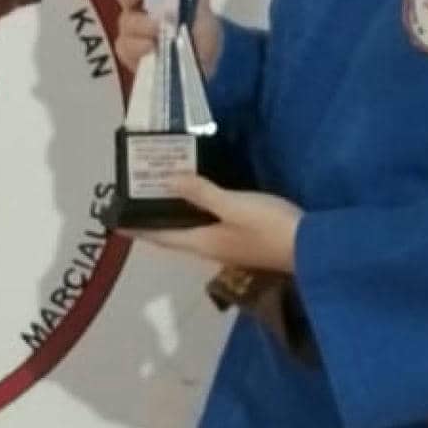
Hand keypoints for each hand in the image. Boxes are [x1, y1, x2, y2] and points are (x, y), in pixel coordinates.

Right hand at [101, 0, 227, 78]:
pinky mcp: (131, 53)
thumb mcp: (204, 1)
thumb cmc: (199, 28)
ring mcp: (133, 29)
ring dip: (142, 24)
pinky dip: (139, 47)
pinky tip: (151, 49)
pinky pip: (126, 47)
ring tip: (159, 30)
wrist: (204, 67)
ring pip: (126, 21)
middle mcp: (139, 4)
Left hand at [130, 175, 302, 273]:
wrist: (311, 247)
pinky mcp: (241, 238)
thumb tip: (168, 180)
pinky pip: (207, 225)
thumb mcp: (234, 205)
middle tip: (137, 198)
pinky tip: (198, 198)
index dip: (138, 230)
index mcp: (202, 242)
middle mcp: (209, 247)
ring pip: (190, 230)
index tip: (116, 223)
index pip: (161, 237)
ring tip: (162, 192)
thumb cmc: (269, 226)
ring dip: (174, 215)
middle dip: (154, 220)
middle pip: (173, 235)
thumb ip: (202, 193)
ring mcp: (226, 245)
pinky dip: (195, 212)